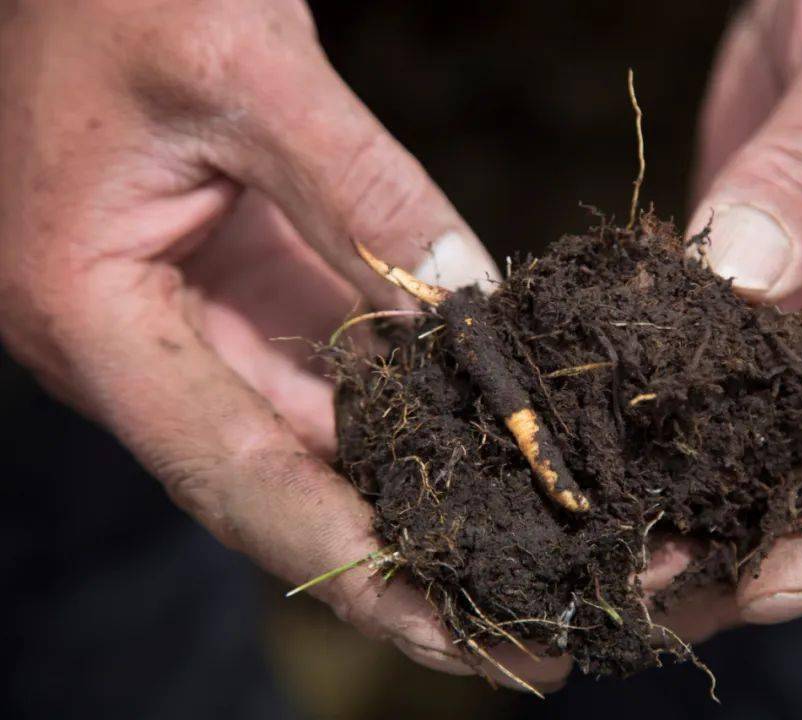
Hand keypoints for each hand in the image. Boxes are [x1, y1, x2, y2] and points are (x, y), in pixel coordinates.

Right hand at [0, 1, 571, 688]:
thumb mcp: (245, 68)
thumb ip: (358, 188)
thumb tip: (464, 297)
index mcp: (91, 317)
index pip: (230, 474)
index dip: (343, 560)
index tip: (450, 627)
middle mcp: (138, 351)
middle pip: (277, 490)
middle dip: (397, 567)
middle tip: (519, 634)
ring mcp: (190, 331)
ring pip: (311, 447)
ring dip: (411, 508)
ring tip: (522, 570)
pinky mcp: (241, 298)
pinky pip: (331, 381)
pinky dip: (406, 426)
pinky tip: (487, 460)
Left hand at [676, 0, 801, 634]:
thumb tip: (741, 274)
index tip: (767, 579)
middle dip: (766, 540)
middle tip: (663, 590)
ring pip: (786, 434)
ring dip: (713, 498)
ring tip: (627, 552)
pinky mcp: (778, 287)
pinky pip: (731, 370)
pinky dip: (680, 420)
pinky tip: (618, 457)